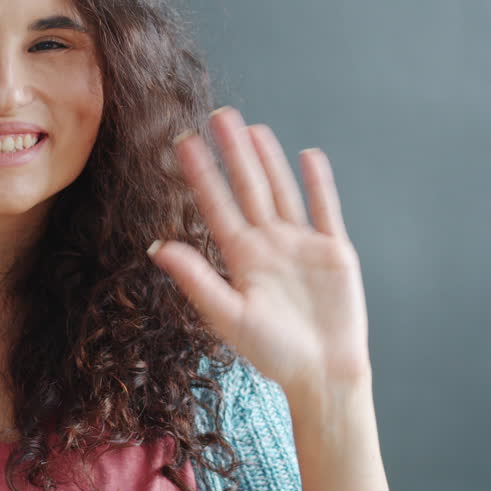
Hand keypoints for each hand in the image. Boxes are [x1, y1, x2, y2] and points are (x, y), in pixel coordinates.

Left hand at [147, 106, 371, 398]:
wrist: (324, 376)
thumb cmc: (274, 354)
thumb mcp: (228, 315)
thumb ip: (196, 279)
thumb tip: (156, 247)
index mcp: (240, 258)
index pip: (216, 205)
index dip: (201, 172)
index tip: (182, 141)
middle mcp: (268, 244)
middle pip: (248, 187)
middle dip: (233, 152)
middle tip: (218, 114)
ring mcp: (301, 244)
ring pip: (281, 190)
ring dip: (268, 159)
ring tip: (252, 128)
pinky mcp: (334, 252)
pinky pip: (325, 209)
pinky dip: (317, 183)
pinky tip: (307, 156)